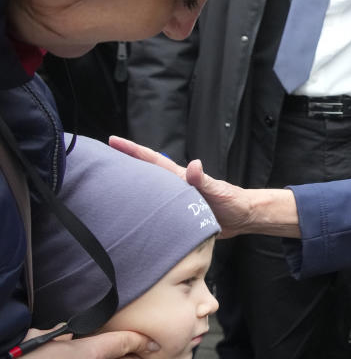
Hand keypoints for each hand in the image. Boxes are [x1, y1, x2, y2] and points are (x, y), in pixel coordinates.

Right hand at [108, 136, 298, 237]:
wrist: (242, 218)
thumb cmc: (232, 201)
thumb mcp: (217, 190)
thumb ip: (204, 180)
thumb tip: (195, 165)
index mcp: (181, 179)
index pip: (153, 160)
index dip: (133, 150)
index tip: (113, 140)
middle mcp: (175, 187)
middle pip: (145, 173)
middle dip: (124, 165)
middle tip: (101, 161)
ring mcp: (175, 201)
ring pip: (148, 192)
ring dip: (130, 187)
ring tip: (106, 186)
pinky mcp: (178, 216)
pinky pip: (156, 210)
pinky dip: (143, 208)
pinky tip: (130, 214)